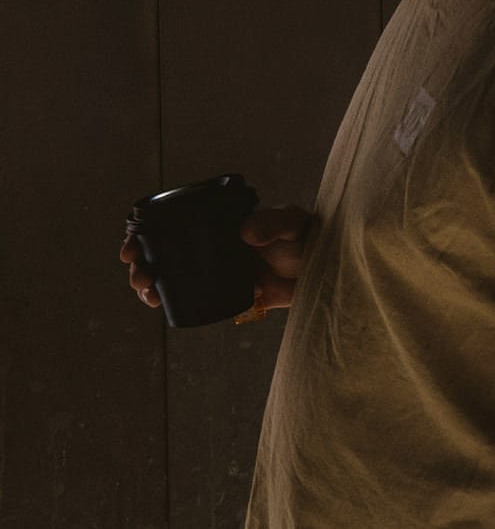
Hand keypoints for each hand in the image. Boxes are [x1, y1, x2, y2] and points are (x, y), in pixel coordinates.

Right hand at [121, 203, 312, 312]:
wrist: (330, 270)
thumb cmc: (312, 237)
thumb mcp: (293, 223)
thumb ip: (273, 223)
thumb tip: (245, 233)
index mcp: (224, 224)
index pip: (177, 223)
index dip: (147, 234)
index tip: (131, 246)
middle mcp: (217, 245)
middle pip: (168, 252)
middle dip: (143, 263)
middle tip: (138, 275)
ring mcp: (221, 270)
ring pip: (176, 276)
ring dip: (153, 284)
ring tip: (146, 293)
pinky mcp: (232, 294)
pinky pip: (196, 299)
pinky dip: (175, 302)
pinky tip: (163, 305)